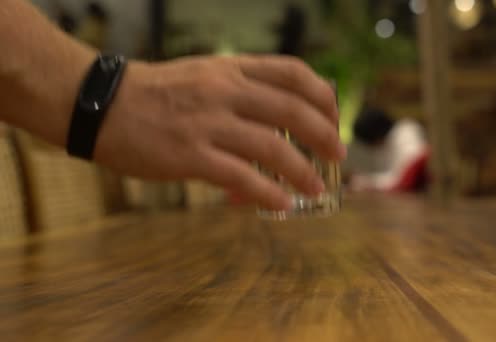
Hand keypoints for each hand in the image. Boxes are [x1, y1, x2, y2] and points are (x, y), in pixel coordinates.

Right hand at [94, 55, 345, 209]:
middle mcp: (224, 91)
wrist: (99, 103)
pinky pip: (240, 176)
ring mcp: (208, 123)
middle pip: (292, 110)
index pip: (292, 73)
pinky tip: (283, 203)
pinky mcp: (189, 155)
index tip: (334, 115)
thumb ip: (240, 89)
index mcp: (230, 68)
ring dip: (302, 170)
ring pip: (272, 146)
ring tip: (316, 187)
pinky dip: (268, 192)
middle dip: (324, 135)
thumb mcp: (202, 74)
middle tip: (338, 156)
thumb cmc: (154, 92)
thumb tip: (278, 120)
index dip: (322, 95)